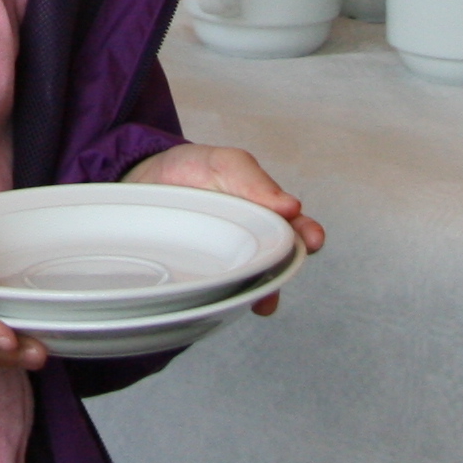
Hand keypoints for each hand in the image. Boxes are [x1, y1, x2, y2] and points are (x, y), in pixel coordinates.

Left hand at [125, 142, 322, 310]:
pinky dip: (223, 298)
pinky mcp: (203, 274)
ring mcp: (229, 259)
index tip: (314, 239)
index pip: (297, 228)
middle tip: (282, 271)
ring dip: (260, 291)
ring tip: (261, 299)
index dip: (308, 235)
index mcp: (266, 212)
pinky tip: (222, 299)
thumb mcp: (224, 163)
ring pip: (251, 281)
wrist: (149, 180)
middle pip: (279, 261)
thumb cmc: (195, 169)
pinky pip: (217, 291)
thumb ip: (255, 181)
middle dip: (285, 269)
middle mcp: (253, 240)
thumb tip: (291, 207)